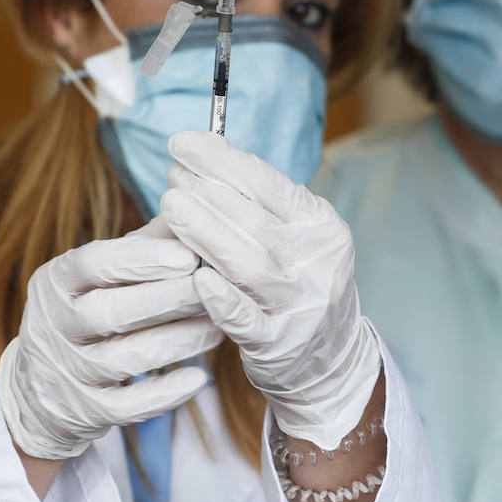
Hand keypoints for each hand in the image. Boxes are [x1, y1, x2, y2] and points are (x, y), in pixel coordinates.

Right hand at [0, 218, 223, 460]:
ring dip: (180, 342)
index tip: (187, 254)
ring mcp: (67, 373)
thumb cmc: (88, 310)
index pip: (92, 264)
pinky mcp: (85, 412)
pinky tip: (199, 378)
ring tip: (220, 326)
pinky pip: (129, 405)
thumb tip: (192, 202)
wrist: (40, 391)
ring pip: (128, 358)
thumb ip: (145, 245)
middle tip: (214, 286)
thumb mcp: (100, 276)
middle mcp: (54, 326)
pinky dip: (166, 393)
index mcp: (55, 281)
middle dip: (168, 298)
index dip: (140, 259)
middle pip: (112, 312)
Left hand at [159, 131, 380, 450]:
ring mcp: (300, 304)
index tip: (183, 142)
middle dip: (208, 192)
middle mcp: (317, 262)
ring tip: (170, 207)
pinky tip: (197, 279)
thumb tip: (206, 152)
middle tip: (171, 177)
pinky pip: (247, 320)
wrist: (330, 359)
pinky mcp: (279, 344)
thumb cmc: (297, 282)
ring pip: (249, 264)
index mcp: (321, 225)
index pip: (269, 184)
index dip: (223, 160)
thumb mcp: (294, 236)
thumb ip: (257, 201)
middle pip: (256, 220)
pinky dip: (223, 300)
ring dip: (206, 233)